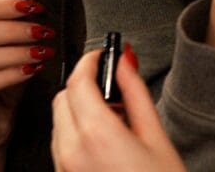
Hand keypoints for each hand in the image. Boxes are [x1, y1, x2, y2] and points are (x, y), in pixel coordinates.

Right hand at [0, 0, 52, 148]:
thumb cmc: (0, 75)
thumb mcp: (11, 45)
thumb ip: (17, 21)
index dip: (2, 5)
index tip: (34, 7)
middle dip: (11, 30)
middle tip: (42, 31)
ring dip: (12, 53)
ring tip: (41, 51)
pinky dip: (7, 75)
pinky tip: (31, 70)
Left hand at [51, 47, 185, 171]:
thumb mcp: (155, 134)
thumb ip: (135, 92)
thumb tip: (125, 62)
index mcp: (96, 134)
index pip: (78, 81)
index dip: (91, 60)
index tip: (103, 54)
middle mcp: (72, 151)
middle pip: (62, 98)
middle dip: (83, 83)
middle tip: (112, 82)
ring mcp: (64, 168)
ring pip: (59, 120)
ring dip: (78, 107)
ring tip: (115, 115)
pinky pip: (62, 143)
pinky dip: (76, 130)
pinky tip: (106, 138)